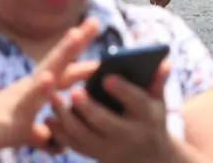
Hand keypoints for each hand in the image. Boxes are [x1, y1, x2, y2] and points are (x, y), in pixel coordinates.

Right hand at [0, 17, 101, 158]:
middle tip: (95, 20)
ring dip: (61, 54)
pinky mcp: (12, 118)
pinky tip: (49, 79)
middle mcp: (29, 89)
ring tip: (76, 36)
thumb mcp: (23, 132)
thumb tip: (58, 144)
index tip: (96, 33)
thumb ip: (42, 134)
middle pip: (58, 61)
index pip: (64, 70)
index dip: (82, 56)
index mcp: (35, 91)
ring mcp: (21, 100)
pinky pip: (27, 104)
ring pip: (46, 73)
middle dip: (77, 42)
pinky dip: (39, 90)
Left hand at [45, 59, 175, 162]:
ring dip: (67, 119)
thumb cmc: (152, 119)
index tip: (107, 77)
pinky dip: (60, 133)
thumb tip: (164, 61)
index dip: (122, 90)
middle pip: (106, 123)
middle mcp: (128, 136)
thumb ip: (157, 81)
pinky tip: (48, 118)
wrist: (149, 159)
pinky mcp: (94, 155)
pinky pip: (74, 145)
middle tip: (74, 92)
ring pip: (84, 136)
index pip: (136, 102)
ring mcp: (109, 149)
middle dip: (89, 109)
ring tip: (54, 99)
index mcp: (146, 117)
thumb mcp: (159, 102)